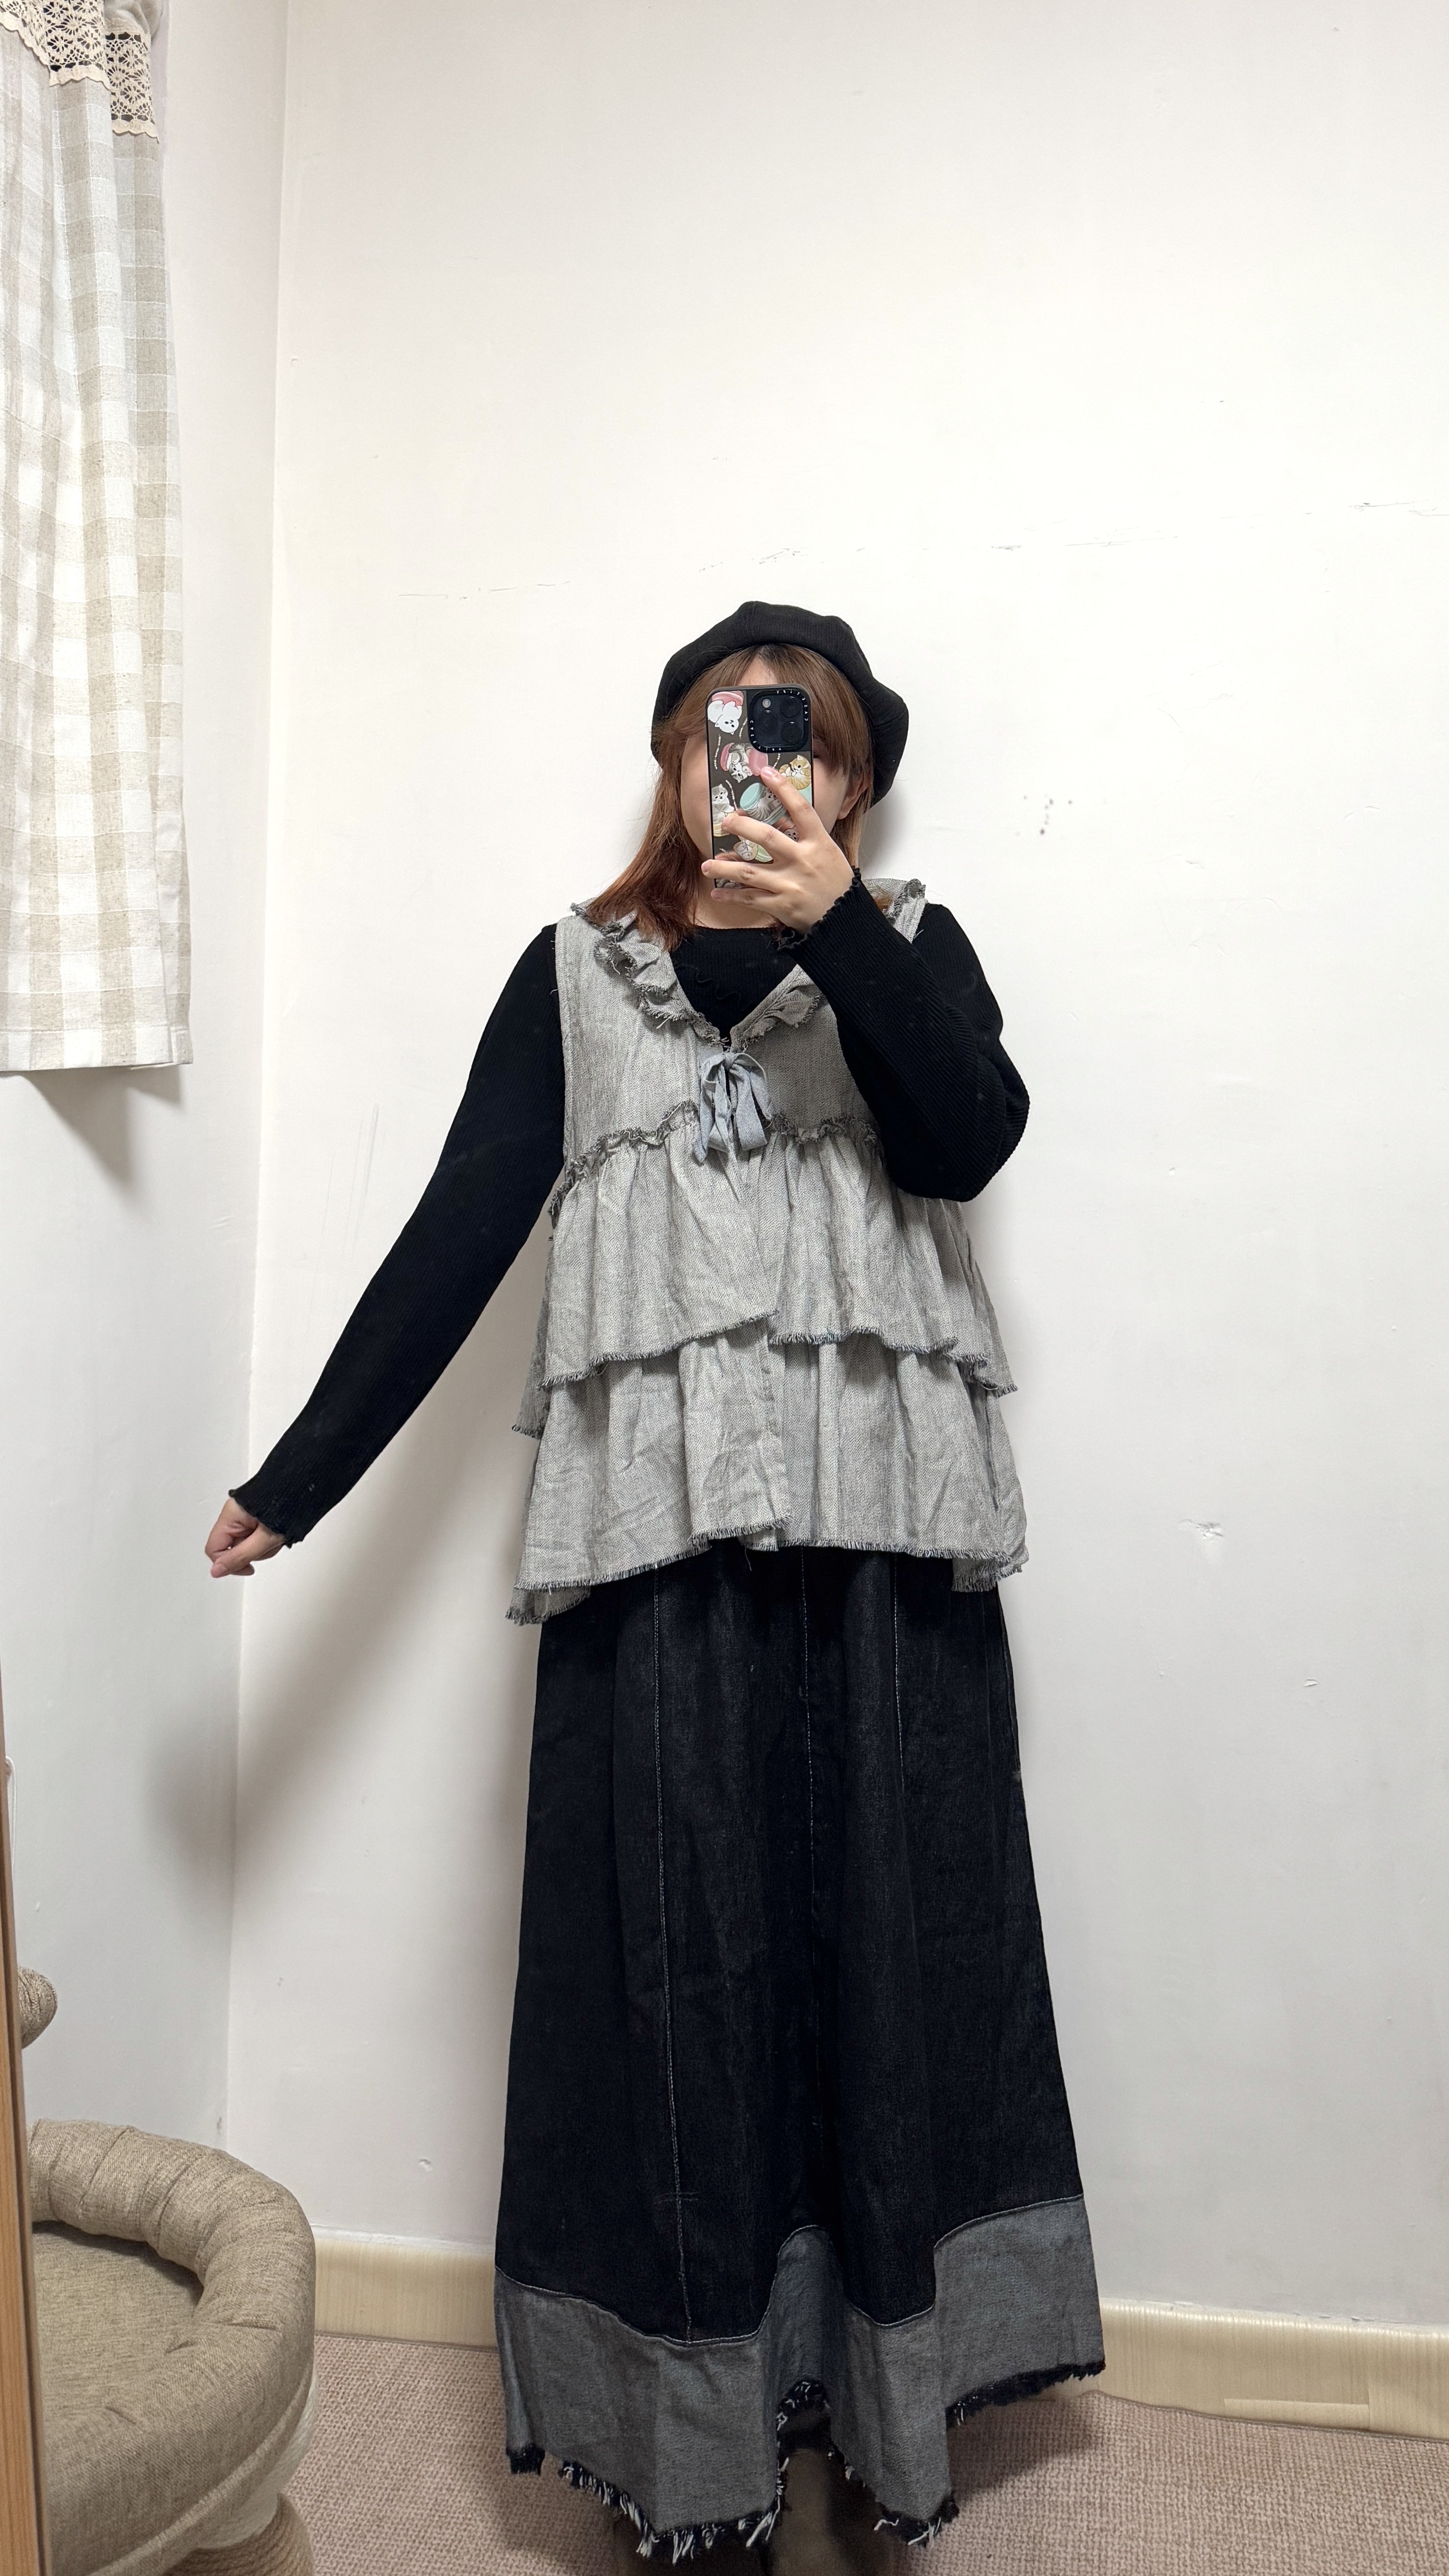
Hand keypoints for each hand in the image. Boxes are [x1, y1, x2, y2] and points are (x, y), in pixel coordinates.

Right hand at [205, 1497, 285, 1578]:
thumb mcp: (264, 1538)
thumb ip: (239, 1556)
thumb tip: (216, 1571)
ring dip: (264, 1547)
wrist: (305, 1488)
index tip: (248, 1567)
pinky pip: (256, 1538)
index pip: (214, 1549)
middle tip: (270, 1543)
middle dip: (253, 1552)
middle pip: (233, 1549)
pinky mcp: (256, 1518)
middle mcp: (234, 1515)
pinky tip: (278, 1535)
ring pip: (247, 1546)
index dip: (229, 1563)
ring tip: (277, 1536)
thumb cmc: (287, 1506)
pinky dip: (268, 1540)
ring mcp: (245, 1516)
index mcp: (230, 1515)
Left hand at [702, 766, 854, 930]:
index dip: (784, 789)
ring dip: (724, 867)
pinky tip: (717, 892)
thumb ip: (807, 837)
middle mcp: (802, 861)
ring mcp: (790, 884)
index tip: (766, 773)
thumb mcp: (828, 853)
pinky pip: (750, 899)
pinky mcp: (781, 905)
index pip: (801, 810)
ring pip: (749, 872)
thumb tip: (781, 819)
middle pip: (767, 838)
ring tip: (707, 865)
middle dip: (742, 827)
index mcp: (818, 844)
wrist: (843, 919)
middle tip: (726, 822)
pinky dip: (731, 896)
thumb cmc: (836, 883)